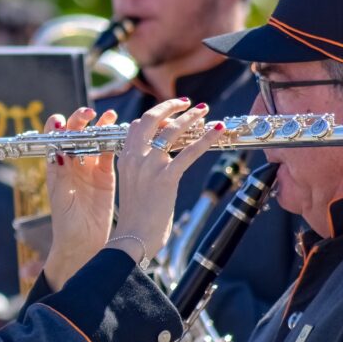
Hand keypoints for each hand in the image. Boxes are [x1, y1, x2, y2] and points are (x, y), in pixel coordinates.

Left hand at [44, 107, 118, 288]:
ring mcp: (91, 168)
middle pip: (77, 134)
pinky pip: (111, 154)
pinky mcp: (107, 176)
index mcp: (57, 166)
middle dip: (82, 120)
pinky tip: (121, 133)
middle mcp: (73, 163)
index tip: (62, 120)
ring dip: (101, 126)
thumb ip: (61, 173)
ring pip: (96, 140)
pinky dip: (116, 142)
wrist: (83, 243)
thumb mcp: (61, 197)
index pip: (54, 139)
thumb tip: (57, 149)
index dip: (57, 126)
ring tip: (109, 116)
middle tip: (89, 114)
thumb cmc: (66, 223)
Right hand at [110, 99, 223, 263]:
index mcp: (125, 158)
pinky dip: (206, 138)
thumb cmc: (136, 218)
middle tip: (187, 103)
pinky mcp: (166, 178)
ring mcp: (150, 166)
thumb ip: (140, 170)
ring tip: (205, 111)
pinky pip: (189, 152)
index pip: (138, 125)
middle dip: (171, 106)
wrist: (132, 238)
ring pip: (172, 131)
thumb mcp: (132, 186)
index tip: (171, 114)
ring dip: (191, 117)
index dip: (157, 116)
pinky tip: (217, 129)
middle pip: (152, 119)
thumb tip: (157, 162)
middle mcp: (135, 158)